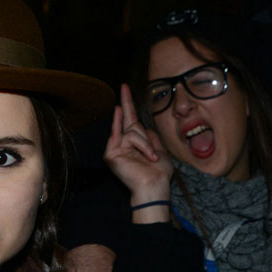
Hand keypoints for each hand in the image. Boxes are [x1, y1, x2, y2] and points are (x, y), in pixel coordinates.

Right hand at [103, 83, 172, 211]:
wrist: (155, 186)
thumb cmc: (159, 173)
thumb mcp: (160, 151)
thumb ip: (151, 138)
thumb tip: (145, 128)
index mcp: (134, 145)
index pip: (130, 122)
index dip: (128, 105)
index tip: (125, 89)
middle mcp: (123, 146)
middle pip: (128, 121)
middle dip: (127, 101)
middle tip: (124, 85)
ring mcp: (115, 149)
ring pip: (132, 131)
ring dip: (146, 144)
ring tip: (151, 158)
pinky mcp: (111, 154)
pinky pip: (126, 137)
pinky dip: (139, 142)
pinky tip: (119, 110)